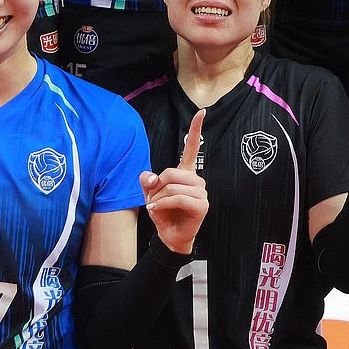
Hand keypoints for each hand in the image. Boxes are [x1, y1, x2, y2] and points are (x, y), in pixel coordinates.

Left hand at [141, 110, 208, 254]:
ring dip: (158, 198)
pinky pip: (178, 198)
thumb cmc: (163, 212)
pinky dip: (163, 204)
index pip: (192, 148)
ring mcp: (201, 192)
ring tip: (155, 207)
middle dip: (156, 186)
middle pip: (170, 172)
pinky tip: (156, 210)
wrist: (169, 236)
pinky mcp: (202, 205)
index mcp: (186, 173)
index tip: (202, 111)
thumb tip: (151, 177)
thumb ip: (147, 180)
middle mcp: (196, 180)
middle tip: (152, 199)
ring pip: (172, 186)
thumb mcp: (149, 193)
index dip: (196, 130)